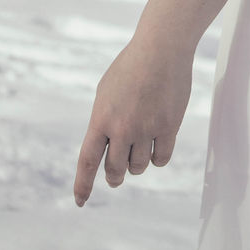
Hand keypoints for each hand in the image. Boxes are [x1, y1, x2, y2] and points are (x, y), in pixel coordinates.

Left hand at [74, 34, 193, 205]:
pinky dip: (157, 158)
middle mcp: (122, 128)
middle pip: (115, 170)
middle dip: (115, 176)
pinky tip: (156, 147)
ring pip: (139, 167)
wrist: (161, 47)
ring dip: (137, 164)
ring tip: (139, 149)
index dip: (83, 185)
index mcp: (101, 118)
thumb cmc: (131, 65)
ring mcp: (146, 128)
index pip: (87, 161)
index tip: (80, 202)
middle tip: (117, 175)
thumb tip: (106, 148)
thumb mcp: (106, 91)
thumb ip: (103, 121)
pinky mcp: (169, 126)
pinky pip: (161, 159)